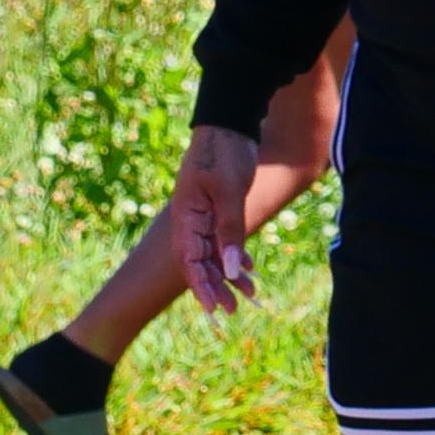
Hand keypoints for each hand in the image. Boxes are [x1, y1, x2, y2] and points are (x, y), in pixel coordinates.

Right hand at [173, 123, 267, 310]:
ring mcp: (205, 215)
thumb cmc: (225, 152)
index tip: (213, 310)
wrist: (231, 124)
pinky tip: (248, 271)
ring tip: (248, 295)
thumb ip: (229, 231)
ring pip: (215, 253)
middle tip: (234, 310)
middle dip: (216, 287)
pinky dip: (236, 255)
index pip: (190, 261)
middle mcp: (192, 221)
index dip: (201, 287)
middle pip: (201, 262)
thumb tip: (229, 270)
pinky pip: (225, 239)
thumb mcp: (228, 192)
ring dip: (229, 274)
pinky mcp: (219, 209)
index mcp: (186, 217)